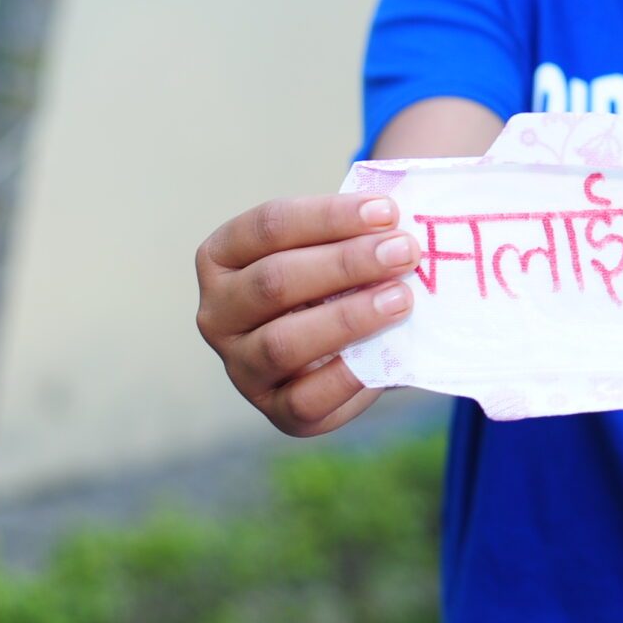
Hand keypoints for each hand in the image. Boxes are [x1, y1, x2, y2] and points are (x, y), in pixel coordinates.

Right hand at [195, 192, 414, 437]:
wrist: (348, 347)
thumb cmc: (338, 281)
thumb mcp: (337, 248)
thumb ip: (359, 234)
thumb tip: (403, 225)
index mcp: (222, 256)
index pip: (268, 226)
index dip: (329, 216)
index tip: (387, 212)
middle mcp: (218, 312)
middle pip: (275, 280)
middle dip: (346, 263)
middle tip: (404, 251)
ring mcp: (240, 365)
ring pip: (283, 343)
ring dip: (348, 317)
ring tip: (401, 298)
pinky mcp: (274, 411)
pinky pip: (304, 400)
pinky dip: (348, 375)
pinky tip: (387, 351)